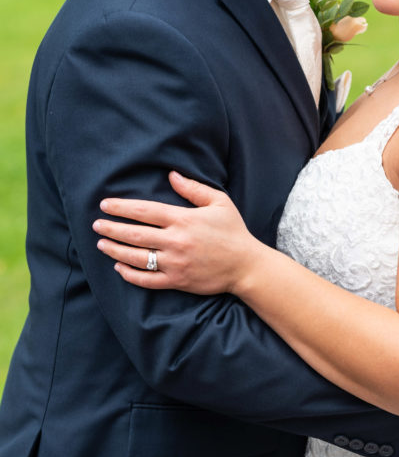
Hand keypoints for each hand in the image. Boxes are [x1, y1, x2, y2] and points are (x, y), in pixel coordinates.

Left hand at [93, 171, 259, 294]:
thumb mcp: (219, 202)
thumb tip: (171, 175)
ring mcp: (174, 263)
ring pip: (136, 257)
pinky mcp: (177, 281)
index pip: (144, 211)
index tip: (105, 205)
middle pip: (134, 234)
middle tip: (96, 225)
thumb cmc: (233, 231)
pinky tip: (119, 267)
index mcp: (183, 220)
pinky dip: (130, 274)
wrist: (245, 266)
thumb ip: (193, 188)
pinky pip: (147, 280)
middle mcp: (175, 241)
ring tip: (101, 244)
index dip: (121, 207)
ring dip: (115, 250)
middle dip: (111, 229)